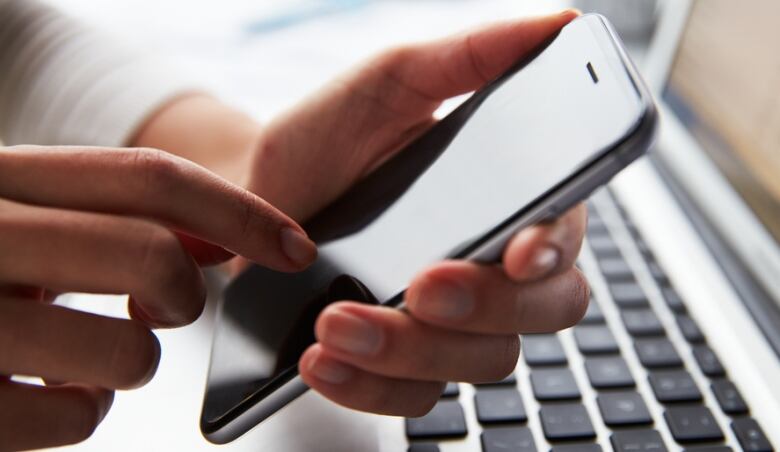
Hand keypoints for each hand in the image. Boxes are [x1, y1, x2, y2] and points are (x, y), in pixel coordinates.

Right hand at [0, 146, 315, 449]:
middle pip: (151, 255)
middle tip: (167, 306)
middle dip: (186, 293)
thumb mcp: (24, 220)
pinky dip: (85, 410)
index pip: (148, 177)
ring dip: (131, 361)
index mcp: (2, 179)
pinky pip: (76, 418)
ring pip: (128, 351)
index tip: (294, 246)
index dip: (240, 211)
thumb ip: (113, 216)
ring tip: (87, 353)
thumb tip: (216, 232)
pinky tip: (48, 390)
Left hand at [243, 10, 587, 414]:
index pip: (563, 236)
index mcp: (505, 201)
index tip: (520, 250)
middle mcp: (489, 268)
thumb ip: (472, 56)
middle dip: (483, 306)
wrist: (254, 197)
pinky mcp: (402, 364)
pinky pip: (414, 400)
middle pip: (538, 313)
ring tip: (335, 323)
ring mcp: (449, 324)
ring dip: (411, 351)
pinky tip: (323, 362)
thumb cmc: (326, 138)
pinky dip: (372, 388)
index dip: (555, 248)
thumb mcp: (391, 81)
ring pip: (478, 364)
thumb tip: (561, 23)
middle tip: (421, 283)